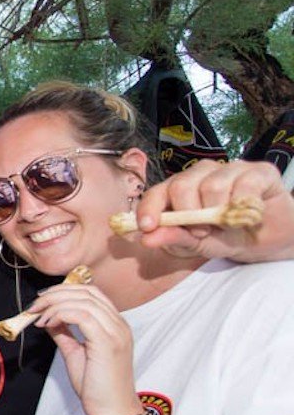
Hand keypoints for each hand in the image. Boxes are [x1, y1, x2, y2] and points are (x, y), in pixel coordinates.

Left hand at [28, 283, 141, 414]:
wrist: (113, 411)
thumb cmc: (97, 387)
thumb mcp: (75, 353)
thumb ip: (65, 333)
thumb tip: (49, 319)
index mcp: (114, 325)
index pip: (91, 293)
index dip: (64, 290)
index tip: (42, 299)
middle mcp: (119, 324)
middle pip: (86, 292)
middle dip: (55, 294)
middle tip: (34, 305)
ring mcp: (116, 332)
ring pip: (83, 300)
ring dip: (54, 304)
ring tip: (37, 316)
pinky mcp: (108, 342)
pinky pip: (82, 315)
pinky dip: (60, 314)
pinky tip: (47, 325)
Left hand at [137, 159, 293, 261]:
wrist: (268, 240)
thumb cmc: (226, 238)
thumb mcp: (198, 245)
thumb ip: (174, 239)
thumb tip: (146, 238)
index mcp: (179, 189)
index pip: (156, 192)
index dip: (149, 208)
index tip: (147, 227)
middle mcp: (202, 174)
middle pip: (181, 185)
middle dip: (188, 215)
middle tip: (202, 232)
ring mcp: (229, 169)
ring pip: (212, 186)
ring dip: (218, 213)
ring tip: (228, 225)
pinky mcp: (258, 171)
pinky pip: (244, 185)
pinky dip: (244, 206)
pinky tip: (249, 215)